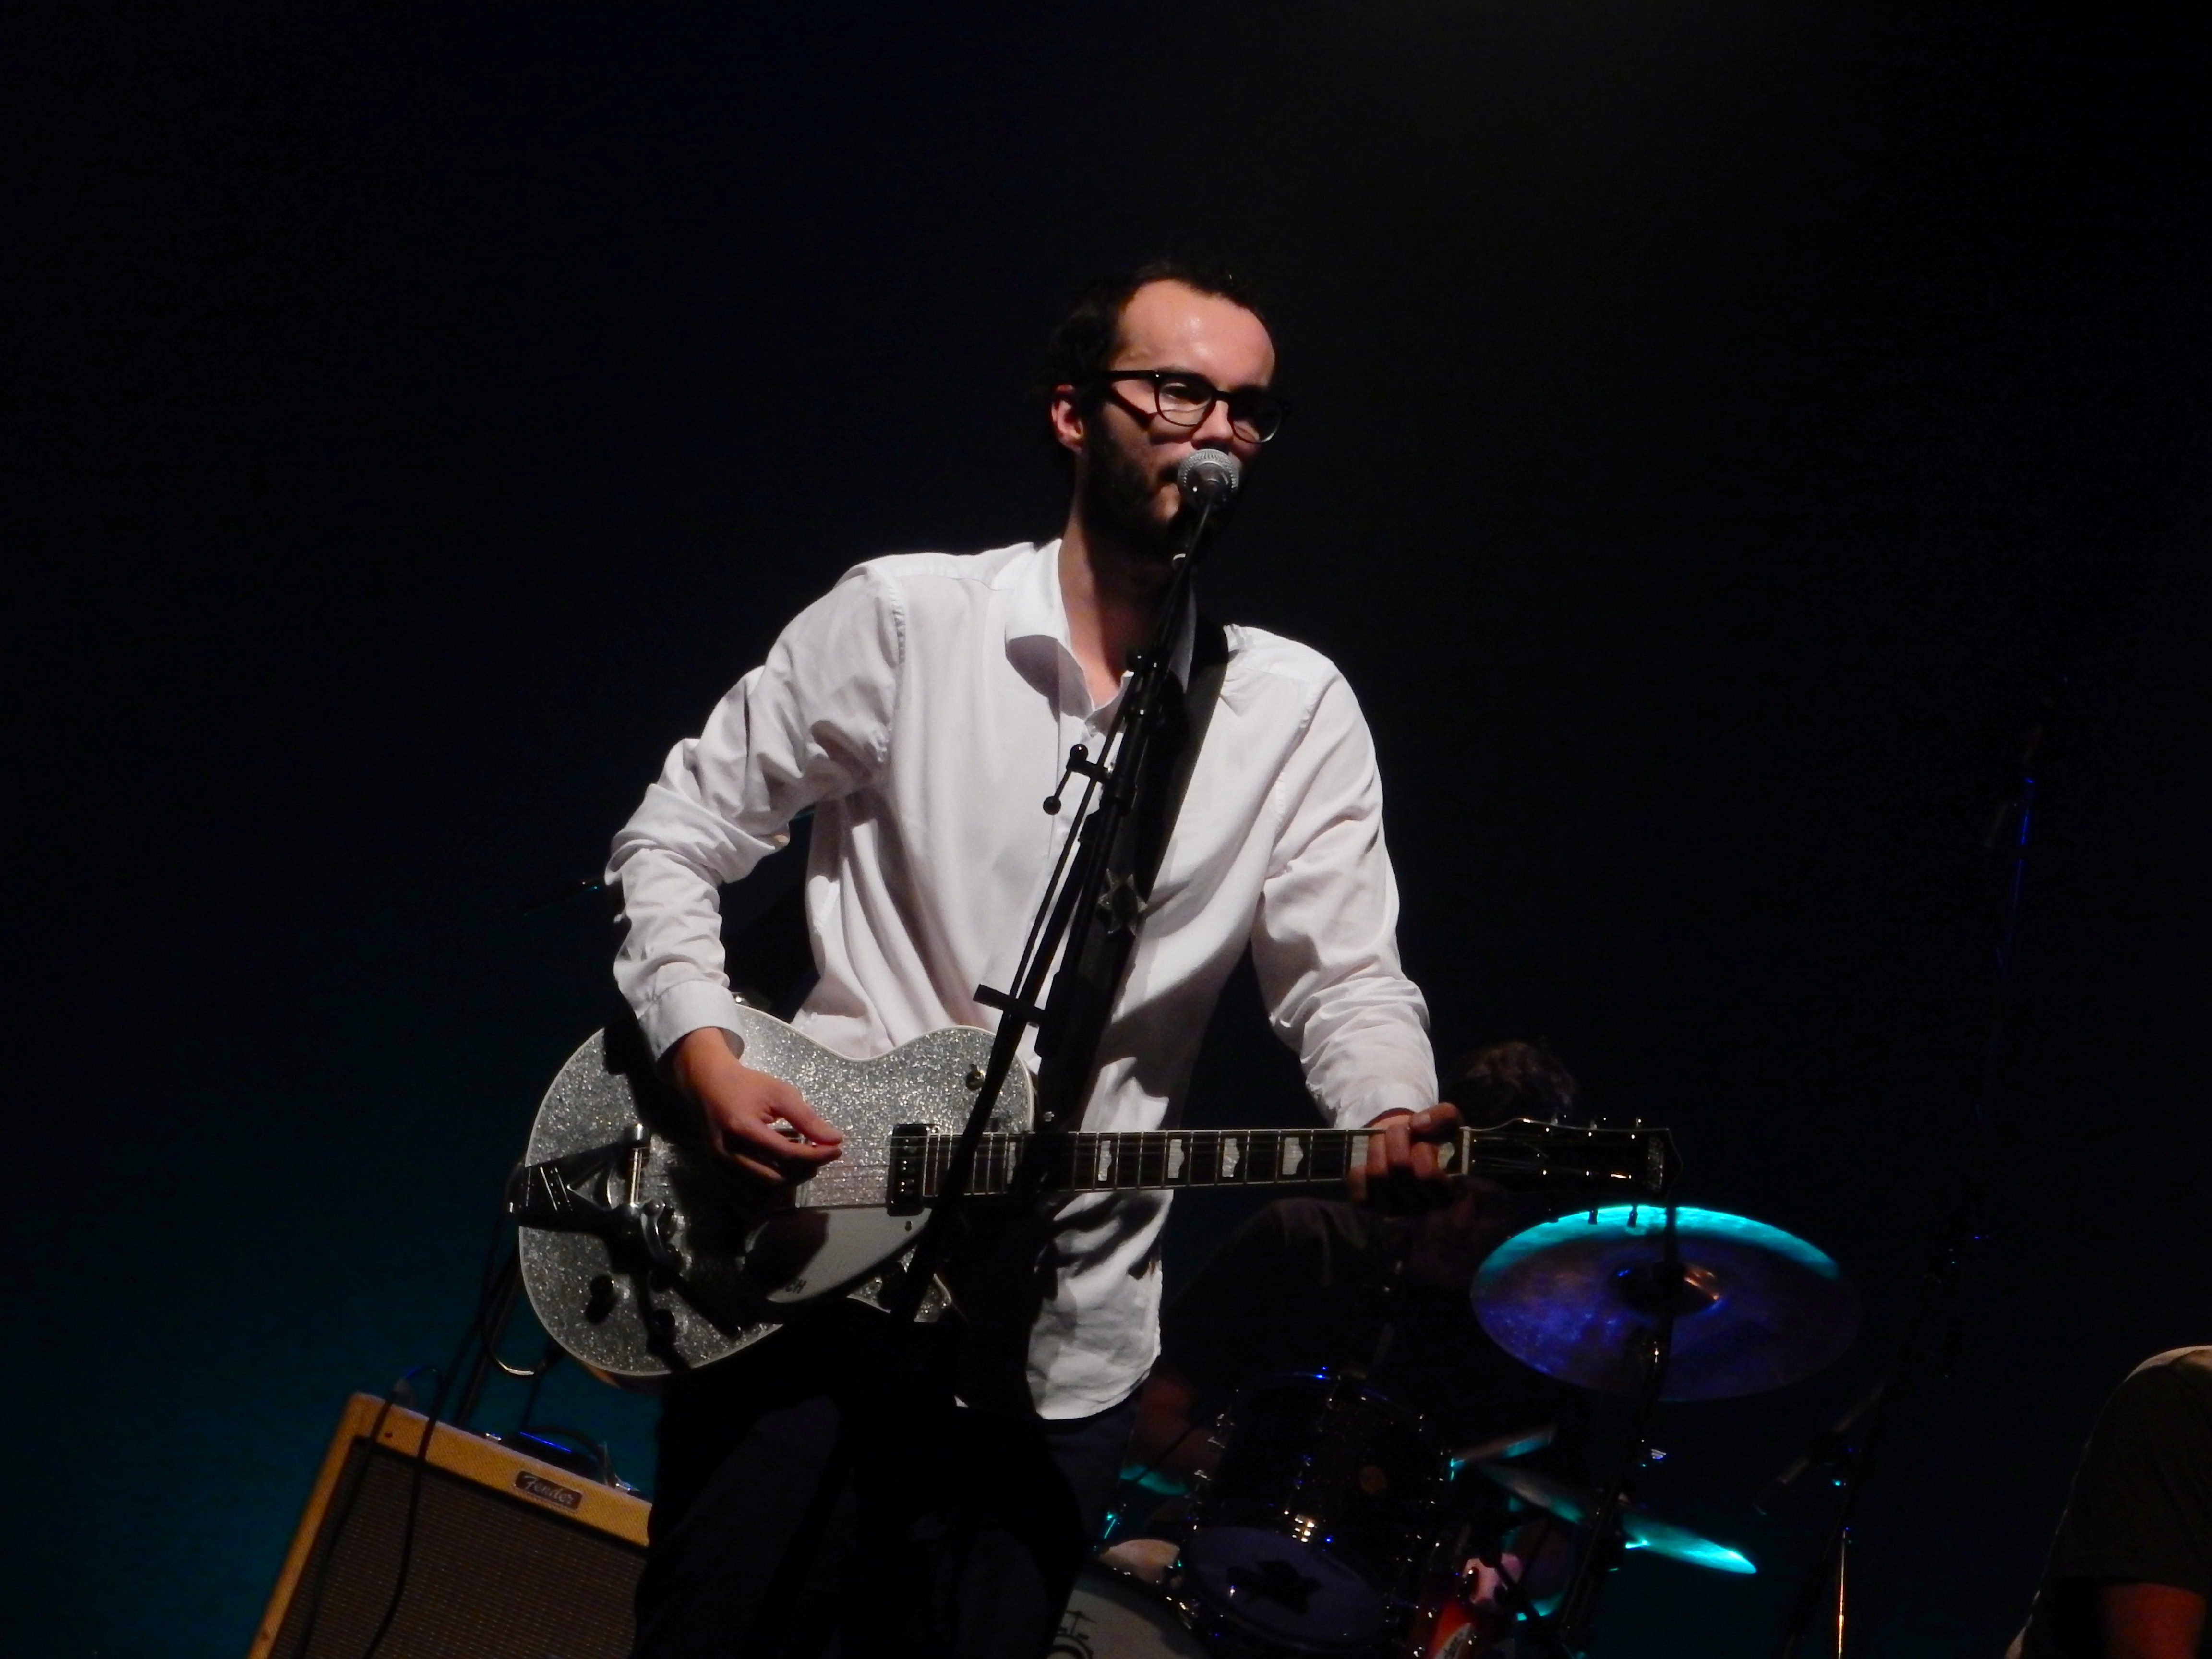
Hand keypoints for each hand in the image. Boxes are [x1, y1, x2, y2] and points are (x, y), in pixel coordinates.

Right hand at [670, 1027, 843, 1186]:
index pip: (786, 1154)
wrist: (707, 1086)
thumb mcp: (780, 1092)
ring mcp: (719, 1168)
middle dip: (803, 1172)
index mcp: (742, 1128)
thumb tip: (836, 1140)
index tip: (836, 1149)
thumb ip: (806, 1118)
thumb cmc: (746, 1086)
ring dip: (788, 1187)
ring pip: (760, 1196)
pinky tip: (783, 1181)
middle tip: (818, 1157)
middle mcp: (727, 1153)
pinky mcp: (717, 1176)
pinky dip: (767, 1197)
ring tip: (802, 1167)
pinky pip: (745, 1201)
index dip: (816, 1156)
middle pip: (774, 1179)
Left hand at [1347, 1102, 1461, 1211]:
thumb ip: (1444, 1116)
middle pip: (1399, 1167)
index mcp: (1444, 1193)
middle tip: (1399, 1130)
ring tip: (1382, 1139)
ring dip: (1378, 1146)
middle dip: (1396, 1137)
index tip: (1422, 1140)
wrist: (1403, 1147)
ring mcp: (1392, 1208)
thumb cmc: (1429, 1138)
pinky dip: (1361, 1165)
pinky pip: (1357, 1181)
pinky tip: (1370, 1162)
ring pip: (1377, 1174)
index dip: (1422, 1149)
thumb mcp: (1446, 1123)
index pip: (1428, 1175)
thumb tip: (1418, 1125)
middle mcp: (1419, 1207)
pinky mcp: (1368, 1204)